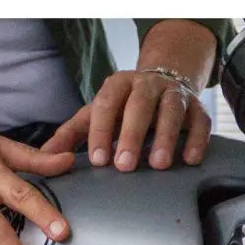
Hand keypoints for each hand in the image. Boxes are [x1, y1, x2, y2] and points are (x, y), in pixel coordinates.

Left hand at [41, 69, 211, 170]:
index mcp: (118, 85)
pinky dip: (197, 139)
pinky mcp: (196, 108)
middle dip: (132, 135)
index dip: (102, 131)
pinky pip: (200, 121)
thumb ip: (71, 135)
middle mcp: (146, 85)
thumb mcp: (95, 115)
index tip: (98, 160)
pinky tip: (191, 159)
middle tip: (125, 165)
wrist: (164, 80)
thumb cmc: (124, 106)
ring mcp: (173, 94)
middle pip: (139, 105)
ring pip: (171, 110)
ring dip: (166, 137)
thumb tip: (44, 157)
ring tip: (159, 164)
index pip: (107, 104)